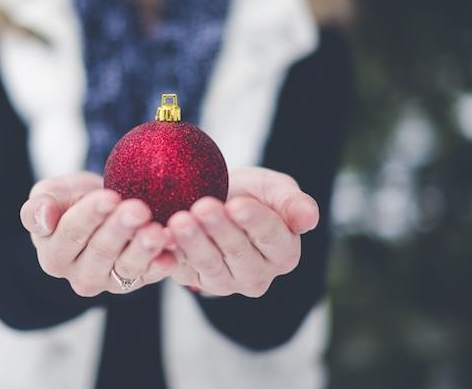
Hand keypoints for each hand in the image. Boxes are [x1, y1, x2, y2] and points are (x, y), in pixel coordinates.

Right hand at [19, 171, 176, 295]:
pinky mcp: (137, 282)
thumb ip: (38, 207)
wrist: (103, 205)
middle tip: (138, 210)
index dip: (90, 216)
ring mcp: (110, 281)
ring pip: (127, 268)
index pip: (70, 234)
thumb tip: (42, 218)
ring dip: (143, 250)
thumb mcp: (50, 194)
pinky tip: (172, 253)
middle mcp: (80, 275)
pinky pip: (150, 276)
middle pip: (100, 252)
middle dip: (120, 229)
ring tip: (157, 233)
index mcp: (53, 255)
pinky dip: (162, 265)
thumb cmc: (72, 200)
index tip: (109, 197)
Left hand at [166, 167, 318, 297]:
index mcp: (284, 252)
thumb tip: (310, 219)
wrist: (216, 199)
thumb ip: (293, 203)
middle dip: (219, 229)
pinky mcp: (194, 280)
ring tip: (179, 220)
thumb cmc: (252, 194)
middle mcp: (257, 275)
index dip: (254, 221)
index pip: (271, 237)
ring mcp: (224, 282)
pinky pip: (181, 269)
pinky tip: (161, 235)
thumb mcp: (275, 189)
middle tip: (202, 207)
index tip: (237, 204)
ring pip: (209, 264)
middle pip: (238, 253)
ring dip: (193, 242)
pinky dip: (170, 253)